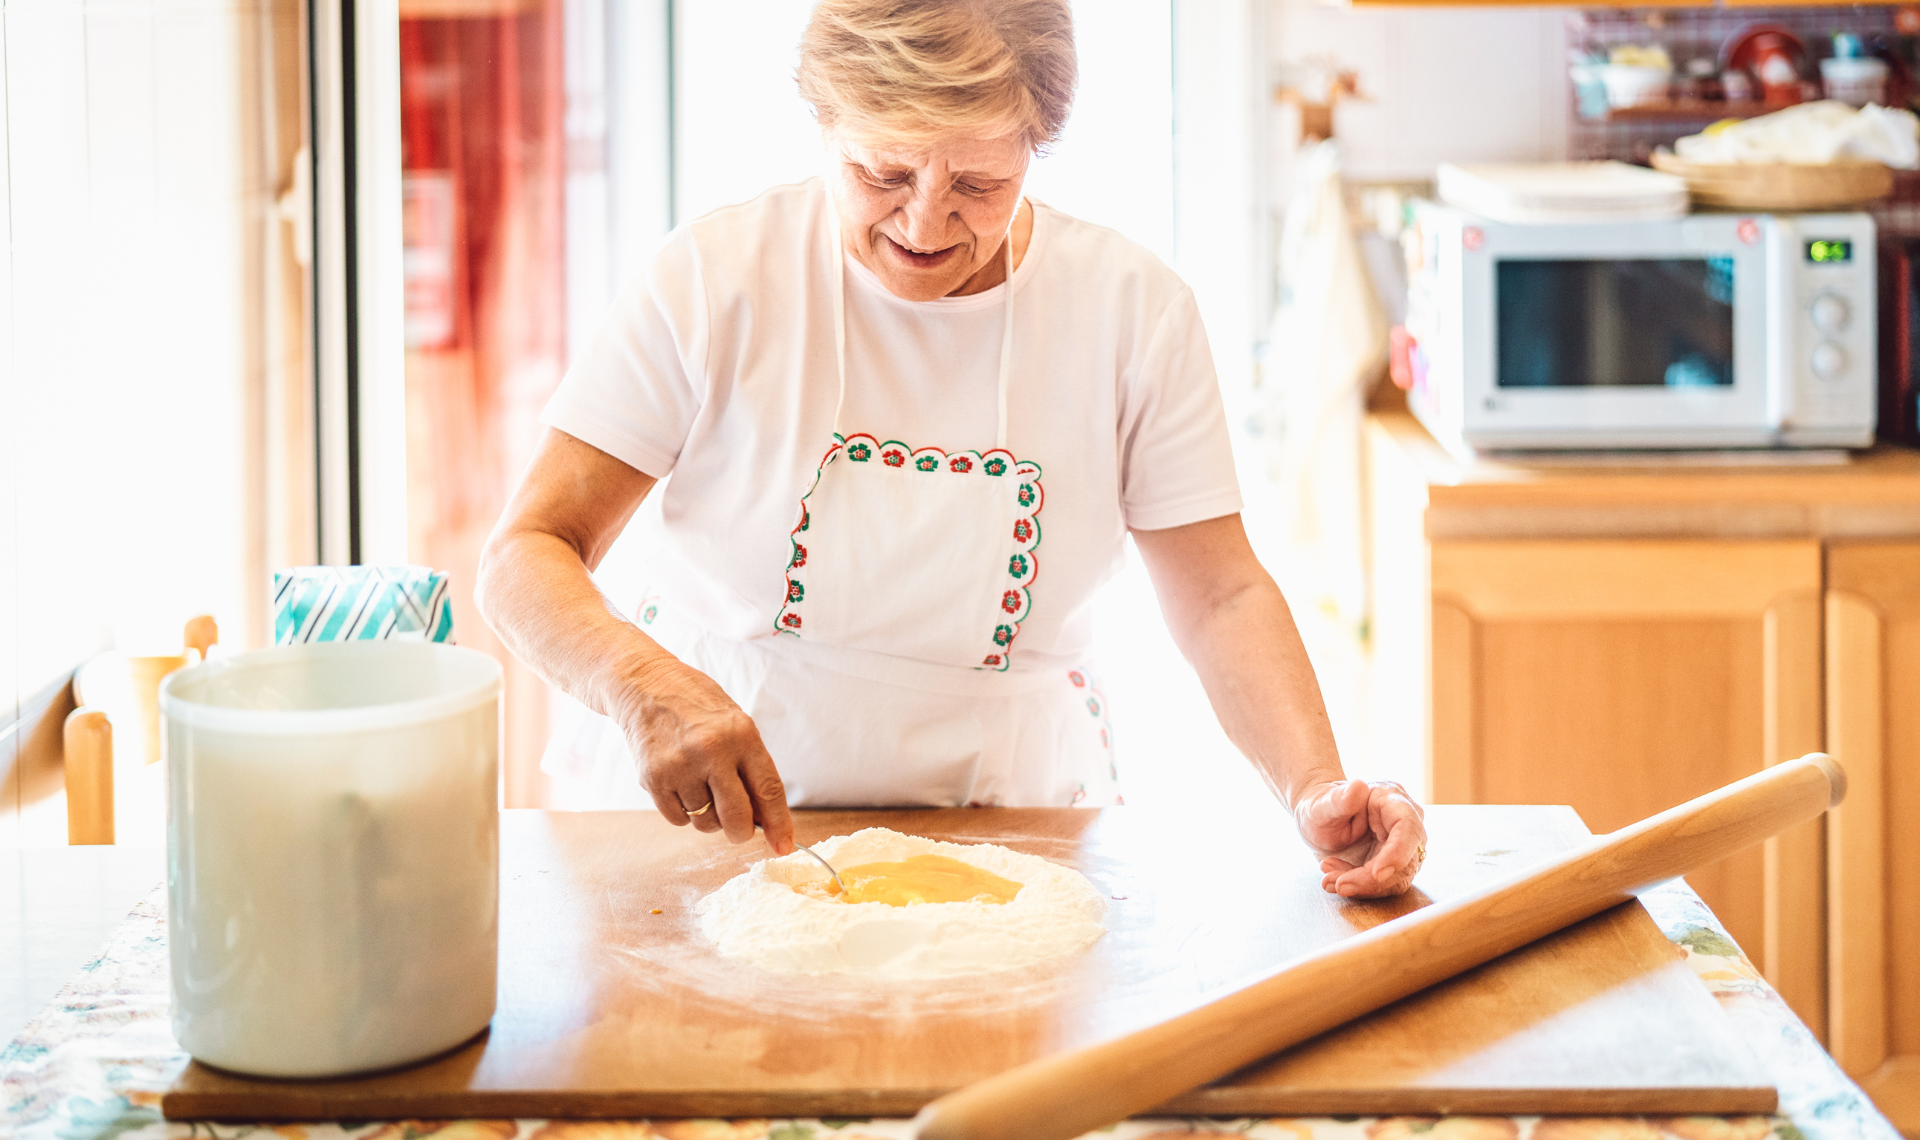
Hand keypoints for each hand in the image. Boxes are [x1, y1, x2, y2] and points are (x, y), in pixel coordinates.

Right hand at [615, 657, 793, 854]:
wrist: (646, 686)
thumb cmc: (698, 707)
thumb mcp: (736, 725)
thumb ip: (750, 767)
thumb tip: (763, 819)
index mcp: (741, 735)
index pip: (768, 790)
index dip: (779, 824)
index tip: (783, 846)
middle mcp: (712, 751)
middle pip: (737, 817)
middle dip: (741, 832)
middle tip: (739, 830)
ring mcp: (680, 766)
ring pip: (705, 822)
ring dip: (709, 818)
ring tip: (703, 789)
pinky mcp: (653, 778)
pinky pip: (677, 819)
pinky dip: (684, 813)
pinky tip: (682, 786)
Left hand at [1293, 778, 1424, 897]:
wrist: (1319, 820)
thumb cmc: (1322, 806)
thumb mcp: (1322, 803)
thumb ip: (1339, 798)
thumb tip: (1357, 786)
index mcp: (1392, 800)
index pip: (1408, 827)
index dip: (1398, 852)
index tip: (1376, 873)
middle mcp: (1404, 825)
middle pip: (1405, 861)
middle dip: (1371, 879)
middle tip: (1339, 884)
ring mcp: (1402, 847)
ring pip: (1396, 879)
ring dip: (1362, 886)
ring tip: (1330, 879)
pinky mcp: (1393, 865)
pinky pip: (1383, 886)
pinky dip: (1359, 888)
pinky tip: (1334, 878)